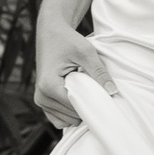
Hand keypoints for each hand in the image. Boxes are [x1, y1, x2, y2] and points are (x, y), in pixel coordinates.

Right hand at [34, 9, 109, 130]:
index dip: (93, 105)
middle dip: (86, 107)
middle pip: (72, 117)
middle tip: (96, 91)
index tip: (106, 99)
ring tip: (85, 91)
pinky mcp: (42, 101)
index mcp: (48, 86)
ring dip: (78, 110)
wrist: (51, 33)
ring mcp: (40, 101)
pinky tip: (79, 98)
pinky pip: (59, 119)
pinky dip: (70, 113)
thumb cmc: (67, 40)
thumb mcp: (86, 52)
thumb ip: (99, 72)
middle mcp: (41, 97)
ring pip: (66, 121)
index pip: (75, 107)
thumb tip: (113, 91)